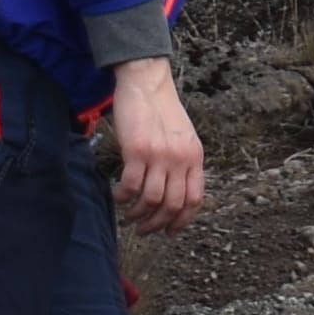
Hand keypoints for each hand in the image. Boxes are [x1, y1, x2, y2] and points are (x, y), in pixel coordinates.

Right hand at [104, 62, 209, 232]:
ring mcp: (160, 155)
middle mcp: (180, 158)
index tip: (169, 231)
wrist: (147, 82)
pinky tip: (118, 195)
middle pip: (173, 205)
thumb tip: (176, 192)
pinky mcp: (137, 150)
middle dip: (157, 224)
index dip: (181, 221)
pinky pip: (131, 186)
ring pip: (152, 200)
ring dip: (138, 214)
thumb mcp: (184, 137)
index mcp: (195, 156)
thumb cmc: (163, 110)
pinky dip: (123, 196)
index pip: (194, 199)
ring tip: (129, 215)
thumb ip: (183, 162)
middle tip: (143, 229)